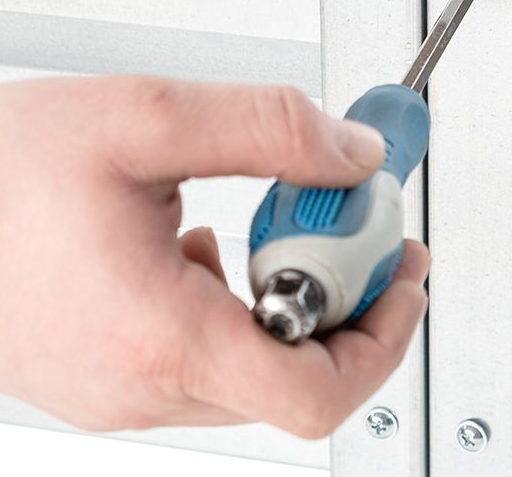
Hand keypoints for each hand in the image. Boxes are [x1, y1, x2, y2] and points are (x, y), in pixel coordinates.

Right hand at [0, 76, 429, 437]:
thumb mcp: (148, 119)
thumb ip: (269, 130)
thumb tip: (354, 156)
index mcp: (158, 337)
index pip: (316, 393)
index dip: (385, 332)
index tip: (404, 273)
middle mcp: (141, 384)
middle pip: (296, 371)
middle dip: (343, 290)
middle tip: (344, 220)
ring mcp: (122, 388)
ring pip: (254, 362)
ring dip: (288, 290)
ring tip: (272, 223)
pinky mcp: (107, 370)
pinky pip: (205, 354)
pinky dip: (237, 300)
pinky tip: (209, 246)